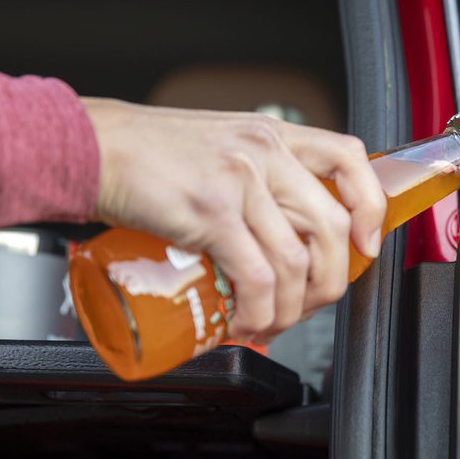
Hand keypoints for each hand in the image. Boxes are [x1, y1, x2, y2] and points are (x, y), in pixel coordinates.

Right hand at [81, 98, 385, 342]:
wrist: (89, 148)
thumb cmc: (148, 155)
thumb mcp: (219, 146)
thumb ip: (255, 175)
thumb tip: (282, 234)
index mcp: (272, 135)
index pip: (349, 157)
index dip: (370, 205)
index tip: (365, 243)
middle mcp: (264, 152)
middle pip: (331, 225)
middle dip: (330, 280)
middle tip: (310, 304)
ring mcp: (239, 181)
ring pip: (296, 260)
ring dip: (290, 309)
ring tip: (270, 323)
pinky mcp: (211, 213)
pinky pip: (257, 275)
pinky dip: (259, 311)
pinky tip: (246, 322)